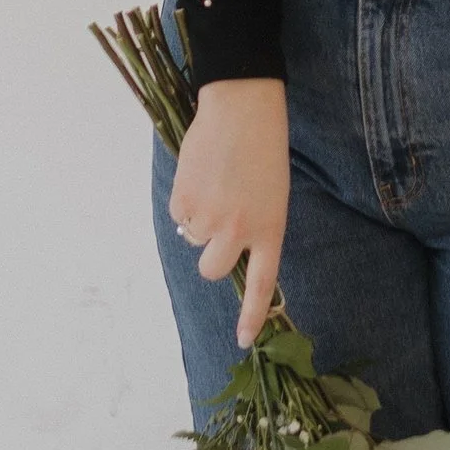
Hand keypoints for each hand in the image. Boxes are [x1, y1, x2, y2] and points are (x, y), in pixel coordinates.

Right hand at [168, 78, 289, 345]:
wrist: (242, 108)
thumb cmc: (262, 150)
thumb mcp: (271, 194)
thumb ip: (251, 226)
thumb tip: (213, 247)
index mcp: (270, 229)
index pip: (262, 284)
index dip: (251, 315)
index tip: (242, 341)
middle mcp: (239, 230)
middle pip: (214, 270)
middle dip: (210, 255)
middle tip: (218, 225)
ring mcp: (209, 217)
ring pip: (193, 240)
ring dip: (198, 220)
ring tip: (214, 184)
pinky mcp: (184, 200)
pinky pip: (177, 215)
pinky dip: (184, 201)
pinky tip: (200, 175)